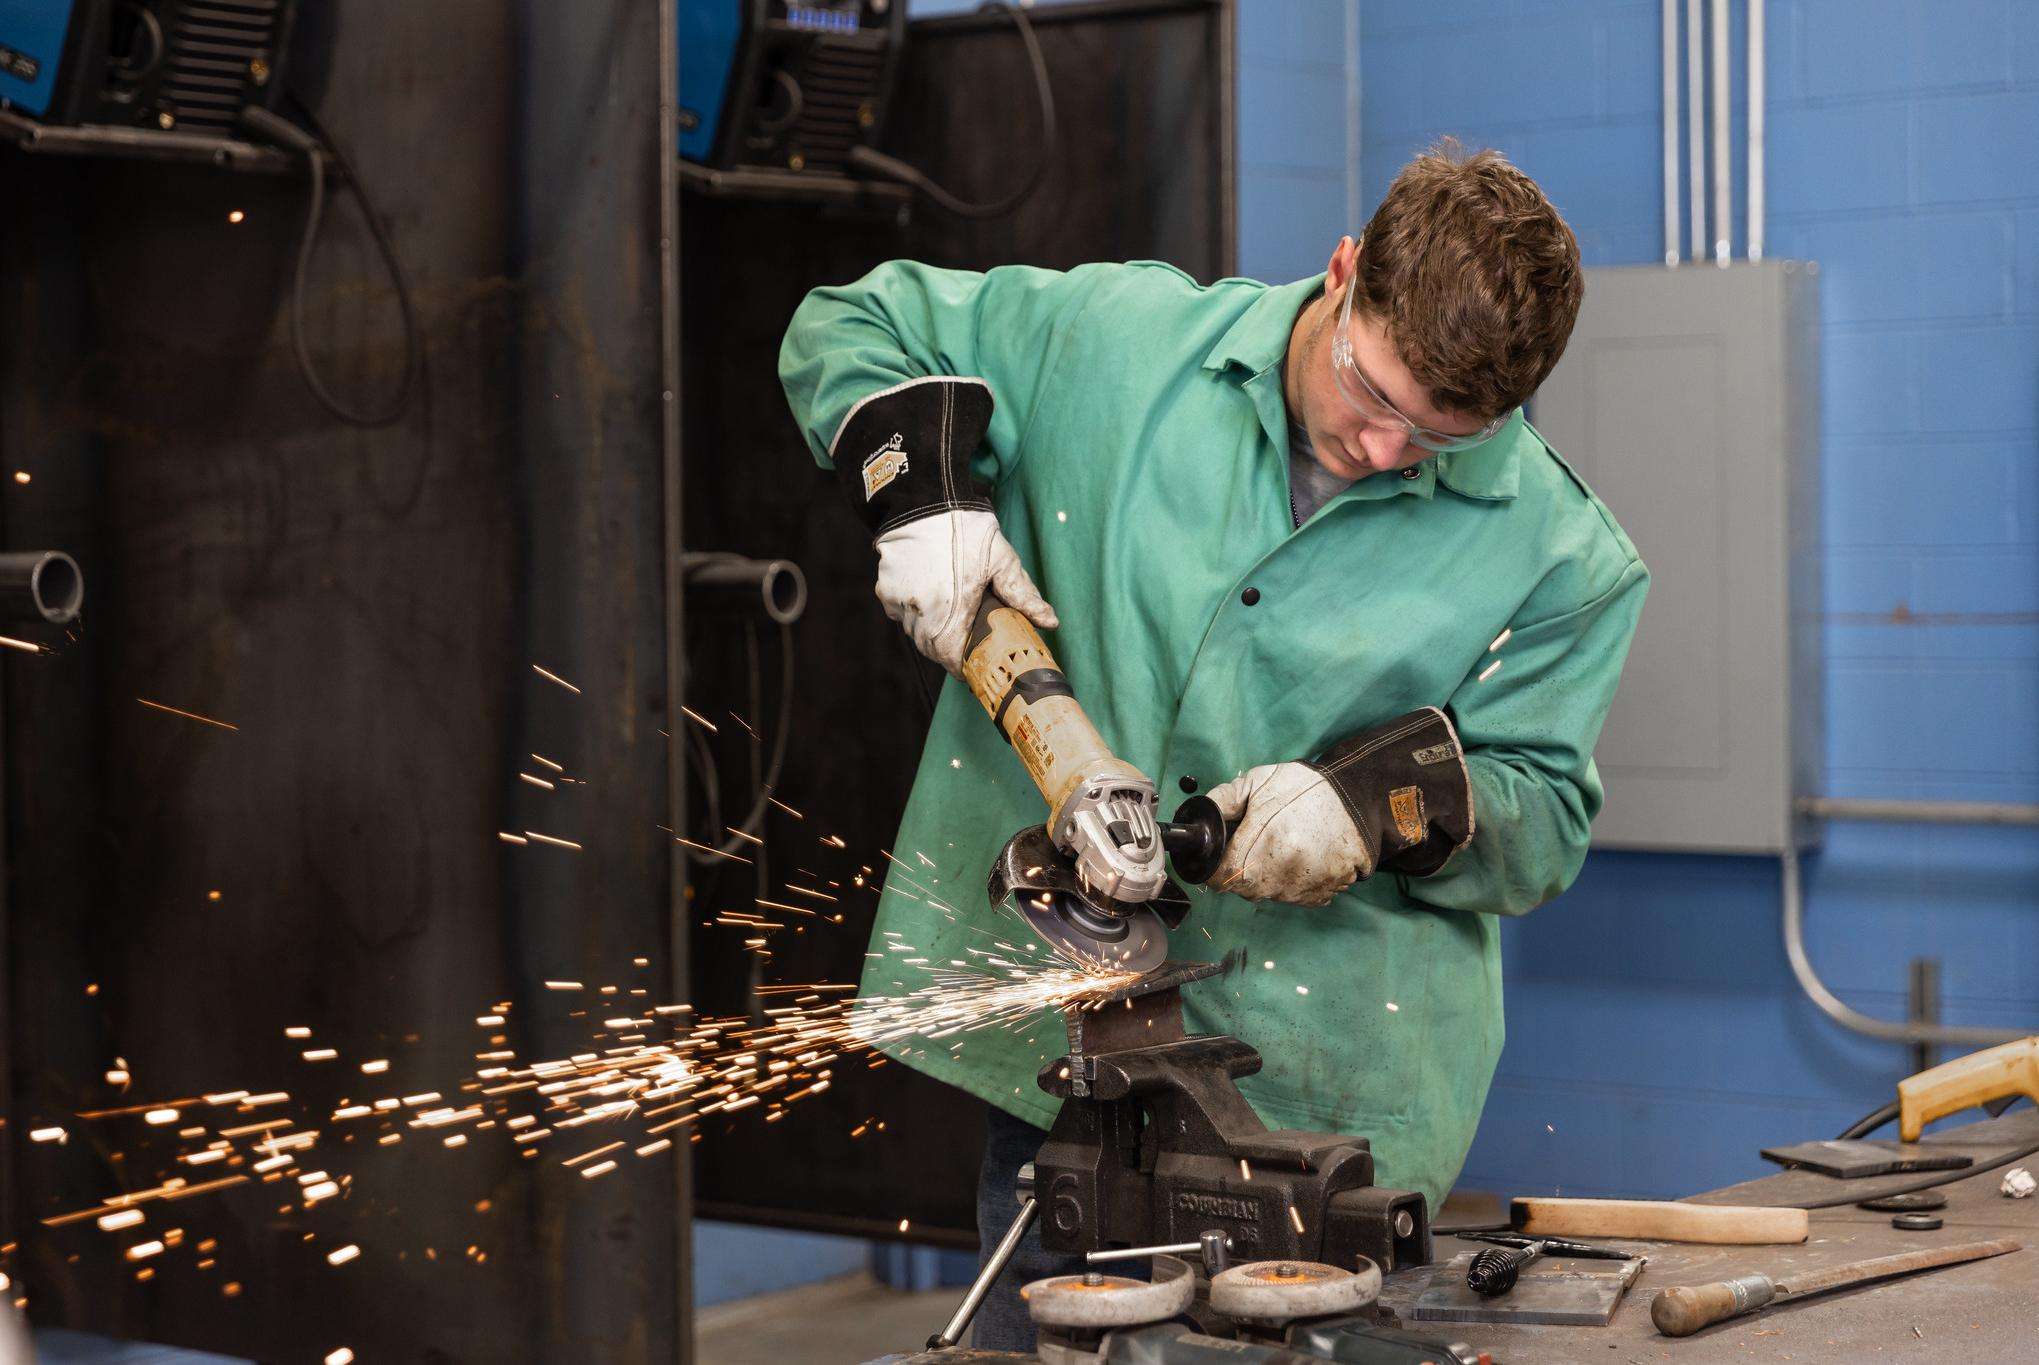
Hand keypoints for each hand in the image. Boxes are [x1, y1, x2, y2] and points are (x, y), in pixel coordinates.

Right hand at [874, 509, 1056, 673]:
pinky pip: (898, 612)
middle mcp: (921, 611)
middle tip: (964, 645)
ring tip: (948, 619)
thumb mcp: (1001, 559)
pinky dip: (911, 612)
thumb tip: (1050, 622)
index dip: (962, 667)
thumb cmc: (965, 528)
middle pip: (931, 648)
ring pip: (913, 631)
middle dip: (947, 651)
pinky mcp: (885, 588)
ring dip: (929, 632)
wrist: (924, 497)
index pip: (950, 657)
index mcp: (951, 610)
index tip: (972, 668)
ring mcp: (900, 600)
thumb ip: (1023, 595)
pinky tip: (927, 598)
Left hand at [1205, 763, 1370, 906]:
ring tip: (1282, 849)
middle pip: (1247, 890)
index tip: (1219, 860)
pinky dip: (1295, 884)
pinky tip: (1301, 860)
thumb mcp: (1257, 781)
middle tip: (1255, 848)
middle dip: (1242, 874)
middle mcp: (1287, 871)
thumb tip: (1199, 822)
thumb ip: (1222, 801)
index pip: (1223, 878)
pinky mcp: (1329, 889)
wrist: (1355, 791)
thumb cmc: (1303, 786)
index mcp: (1264, 843)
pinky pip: (1300, 898)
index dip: (1215, 871)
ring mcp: (1310, 883)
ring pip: (1273, 896)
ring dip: (1270, 880)